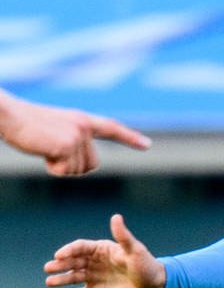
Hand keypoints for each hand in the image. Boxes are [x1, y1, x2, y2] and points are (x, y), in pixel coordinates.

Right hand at [0, 93, 148, 176]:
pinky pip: (64, 171)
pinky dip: (51, 168)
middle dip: (71, 165)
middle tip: (50, 149)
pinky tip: (42, 152)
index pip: (111, 128)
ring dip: (59, 166)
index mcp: (82, 120)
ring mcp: (77, 136)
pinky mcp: (66, 146)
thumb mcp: (56, 128)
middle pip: (91, 165)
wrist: (8, 115)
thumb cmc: (26, 124)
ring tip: (44, 147)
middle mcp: (84, 127)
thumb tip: (88, 163)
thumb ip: (74, 140)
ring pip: (77, 170)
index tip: (147, 145)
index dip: (129, 138)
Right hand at [43, 214, 166, 287]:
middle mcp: (95, 262)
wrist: (156, 286)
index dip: (69, 251)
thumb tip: (116, 217)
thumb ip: (123, 236)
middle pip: (73, 262)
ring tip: (49, 282)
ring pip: (73, 278)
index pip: (80, 247)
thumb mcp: (135, 250)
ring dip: (60, 280)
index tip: (59, 255)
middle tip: (49, 268)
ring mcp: (94, 276)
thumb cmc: (147, 265)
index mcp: (101, 249)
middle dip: (60, 265)